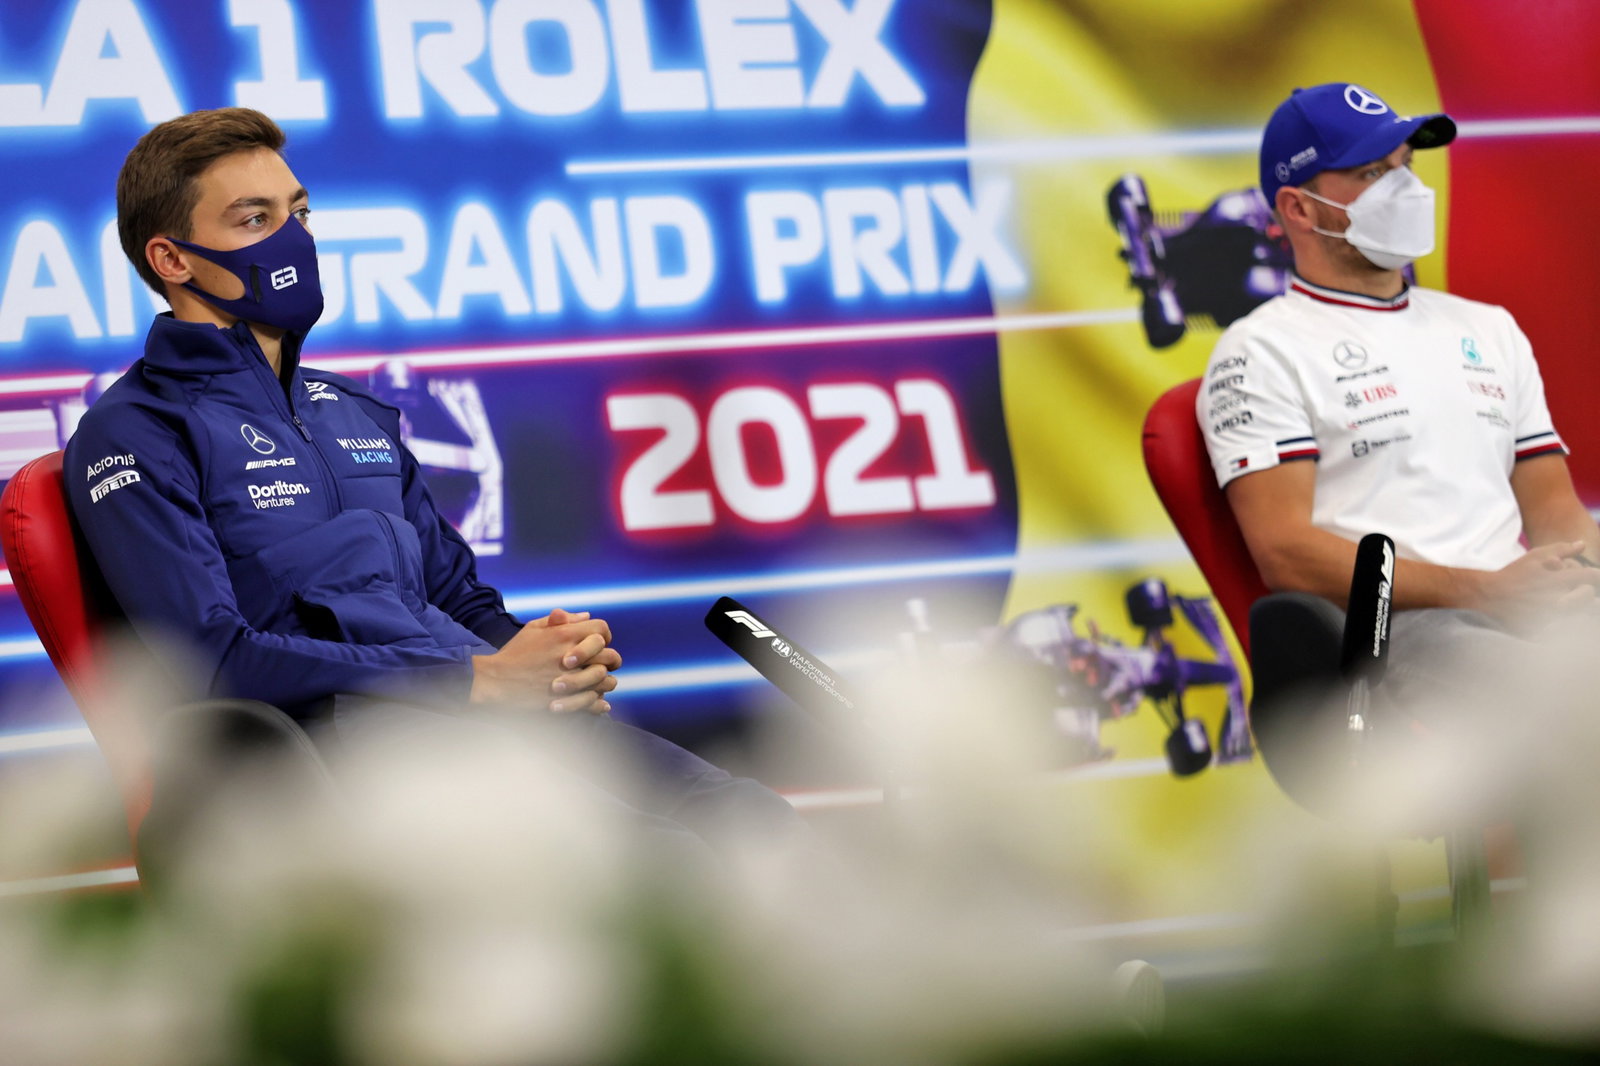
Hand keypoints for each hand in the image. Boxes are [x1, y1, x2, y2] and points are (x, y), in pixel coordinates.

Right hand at [469, 608, 621, 713]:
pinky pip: (595, 702)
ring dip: (605, 682)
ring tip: (599, 684)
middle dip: (610, 660)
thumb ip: (561, 620)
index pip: (601, 629)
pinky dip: (599, 704)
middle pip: (610, 655)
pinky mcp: (566, 699)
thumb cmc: (514, 654)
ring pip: (606, 680)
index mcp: (564, 634)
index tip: (599, 644)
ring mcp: (571, 678)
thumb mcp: (533, 628)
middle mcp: (572, 655)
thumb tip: (586, 616)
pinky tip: (599, 703)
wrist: (495, 681)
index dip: (604, 635)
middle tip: (605, 665)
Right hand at [1473, 541, 1599, 623]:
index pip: (1591, 577)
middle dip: (1585, 592)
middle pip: (1589, 597)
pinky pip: (1564, 628)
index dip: (1594, 576)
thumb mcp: (1534, 556)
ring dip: (1576, 607)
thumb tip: (1582, 545)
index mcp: (1557, 580)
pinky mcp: (1543, 632)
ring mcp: (1551, 618)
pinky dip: (1563, 622)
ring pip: (1580, 614)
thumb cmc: (1513, 575)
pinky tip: (1552, 615)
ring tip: (1563, 602)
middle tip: (1575, 591)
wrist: (1488, 597)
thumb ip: (1561, 549)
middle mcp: (1557, 599)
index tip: (1590, 578)